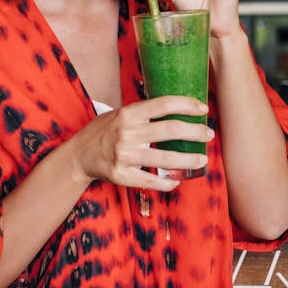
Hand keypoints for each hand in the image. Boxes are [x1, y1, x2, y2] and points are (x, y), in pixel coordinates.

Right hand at [72, 96, 213, 191]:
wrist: (79, 155)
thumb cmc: (104, 131)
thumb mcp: (120, 114)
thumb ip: (143, 113)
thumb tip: (176, 109)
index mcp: (128, 114)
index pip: (163, 104)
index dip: (186, 104)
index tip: (203, 108)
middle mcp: (127, 133)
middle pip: (170, 130)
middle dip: (195, 131)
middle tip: (209, 133)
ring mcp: (125, 156)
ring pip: (166, 159)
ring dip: (189, 160)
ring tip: (202, 159)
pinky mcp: (122, 176)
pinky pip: (152, 182)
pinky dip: (169, 183)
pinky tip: (179, 180)